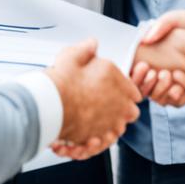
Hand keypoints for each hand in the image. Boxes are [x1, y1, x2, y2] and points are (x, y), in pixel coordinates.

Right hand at [45, 38, 140, 160]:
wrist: (51, 105)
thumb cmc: (62, 81)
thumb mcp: (73, 55)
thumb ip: (86, 49)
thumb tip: (92, 44)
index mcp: (116, 80)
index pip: (133, 89)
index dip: (124, 90)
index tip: (115, 90)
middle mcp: (119, 102)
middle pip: (132, 110)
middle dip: (123, 108)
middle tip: (109, 105)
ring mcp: (111, 121)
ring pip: (121, 126)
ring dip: (113, 123)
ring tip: (97, 119)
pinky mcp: (99, 136)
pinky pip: (106, 139)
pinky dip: (101, 136)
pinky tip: (90, 130)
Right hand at [134, 11, 184, 105]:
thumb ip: (164, 23)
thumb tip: (144, 38)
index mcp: (161, 53)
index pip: (138, 68)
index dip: (135, 71)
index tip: (142, 65)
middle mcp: (165, 70)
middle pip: (144, 86)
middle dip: (145, 83)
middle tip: (155, 73)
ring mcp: (176, 85)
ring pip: (157, 96)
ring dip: (158, 90)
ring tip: (167, 77)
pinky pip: (174, 104)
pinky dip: (173, 99)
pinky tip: (177, 90)